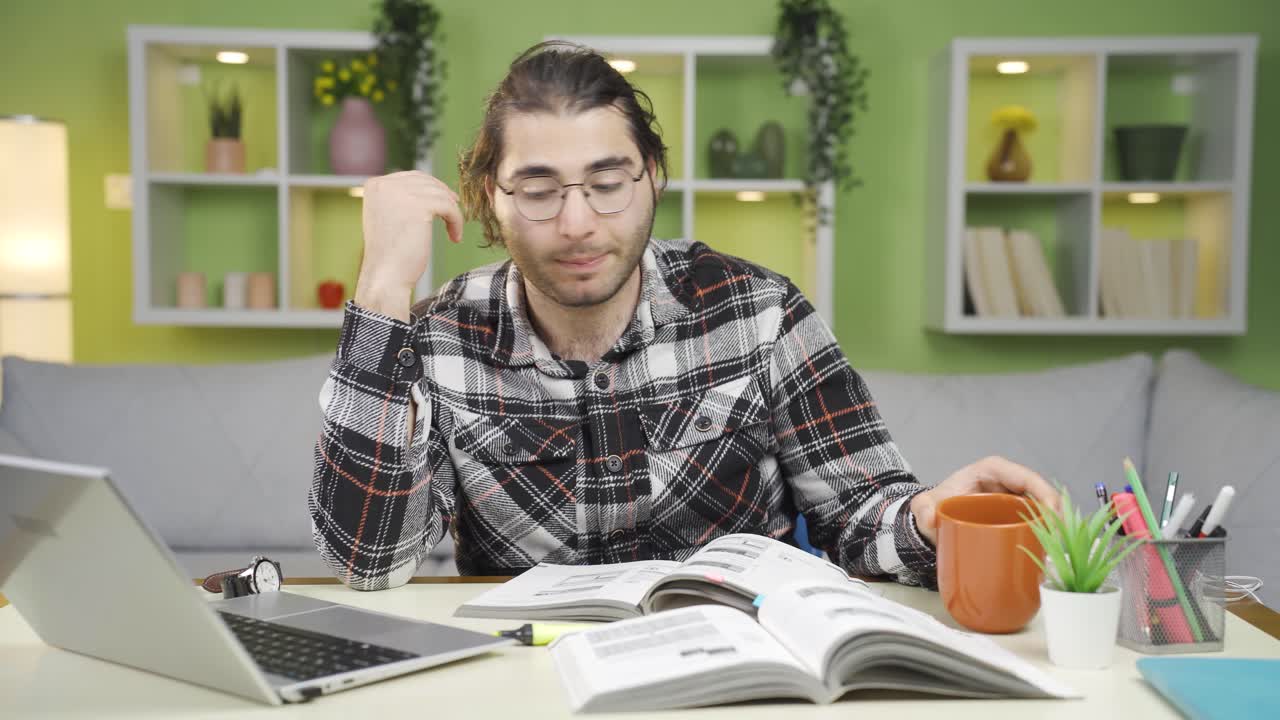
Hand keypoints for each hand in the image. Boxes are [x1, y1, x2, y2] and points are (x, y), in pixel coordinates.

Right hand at [355, 171, 464, 320]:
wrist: (386, 276)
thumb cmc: (390, 254)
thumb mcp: (389, 217)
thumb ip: (400, 199)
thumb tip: (428, 186)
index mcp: (375, 185)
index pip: (411, 177)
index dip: (431, 188)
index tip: (445, 201)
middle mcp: (385, 184)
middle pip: (427, 182)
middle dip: (443, 195)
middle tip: (454, 211)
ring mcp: (401, 193)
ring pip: (440, 194)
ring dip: (451, 212)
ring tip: (453, 231)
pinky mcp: (419, 206)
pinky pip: (449, 206)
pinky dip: (456, 221)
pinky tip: (455, 237)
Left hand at [909, 455, 1059, 545]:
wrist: (935, 518)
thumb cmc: (936, 504)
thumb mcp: (926, 505)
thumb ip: (923, 509)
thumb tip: (930, 520)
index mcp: (992, 470)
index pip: (1025, 477)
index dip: (1044, 495)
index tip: (1052, 518)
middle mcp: (1008, 482)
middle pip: (1041, 494)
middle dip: (1055, 516)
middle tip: (1058, 541)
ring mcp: (1014, 499)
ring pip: (1042, 510)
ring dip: (1053, 529)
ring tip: (1056, 551)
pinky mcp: (1016, 515)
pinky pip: (1035, 522)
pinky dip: (1044, 535)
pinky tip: (1047, 553)